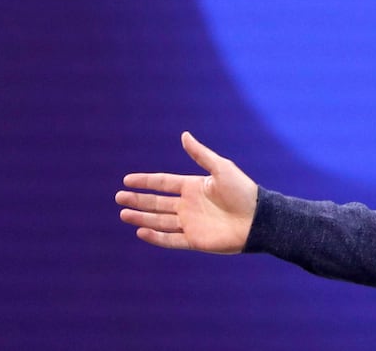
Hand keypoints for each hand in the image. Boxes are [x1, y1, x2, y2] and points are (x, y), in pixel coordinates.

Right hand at [116, 132, 257, 253]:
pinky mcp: (194, 240)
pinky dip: (156, 237)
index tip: (127, 179)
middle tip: (118, 197)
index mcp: (194, 186)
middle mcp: (189, 205)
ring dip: (141, 217)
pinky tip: (141, 232)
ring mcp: (190, 223)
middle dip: (138, 199)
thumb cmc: (242, 191)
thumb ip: (201, 154)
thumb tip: (184, 135)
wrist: (257, 219)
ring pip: (159, 221)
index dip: (145, 181)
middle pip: (157, 202)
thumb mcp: (221, 168)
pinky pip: (170, 239)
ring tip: (123, 213)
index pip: (163, 183)